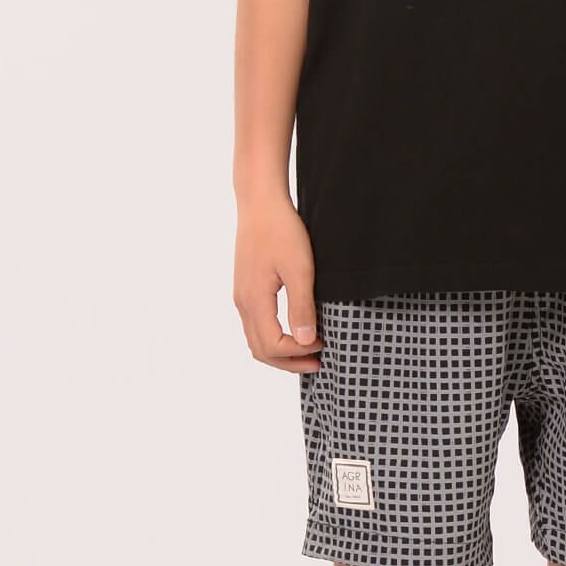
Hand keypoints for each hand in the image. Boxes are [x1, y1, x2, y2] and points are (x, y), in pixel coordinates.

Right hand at [233, 195, 323, 372]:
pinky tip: (294, 327)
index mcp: (254, 301)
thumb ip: (302, 306)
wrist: (260, 203)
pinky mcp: (246, 287)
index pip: (272, 346)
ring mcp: (242, 295)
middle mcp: (243, 303)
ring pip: (256, 338)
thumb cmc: (281, 231)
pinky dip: (274, 335)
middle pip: (260, 349)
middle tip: (318, 361)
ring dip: (281, 350)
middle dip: (289, 361)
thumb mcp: (300, 269)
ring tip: (309, 349)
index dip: (298, 353)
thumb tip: (307, 342)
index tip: (323, 345)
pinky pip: (256, 323)